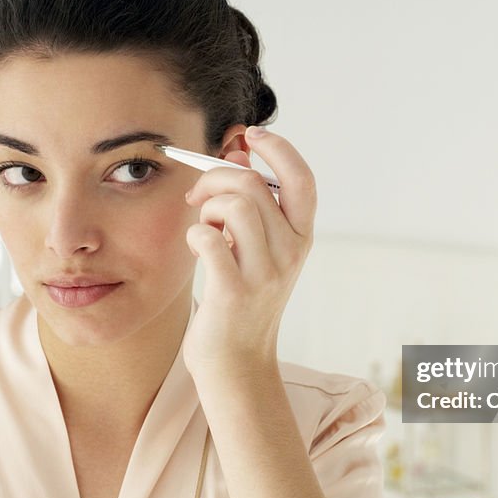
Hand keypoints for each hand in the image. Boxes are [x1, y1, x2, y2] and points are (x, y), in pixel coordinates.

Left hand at [181, 126, 315, 379]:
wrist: (236, 362)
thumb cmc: (240, 299)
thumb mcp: (258, 249)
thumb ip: (252, 203)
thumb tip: (238, 152)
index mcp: (301, 238)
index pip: (302, 179)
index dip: (280, 148)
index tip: (251, 135)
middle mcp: (290, 253)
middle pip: (254, 184)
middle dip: (216, 177)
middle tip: (198, 197)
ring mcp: (264, 274)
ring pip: (234, 205)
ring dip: (207, 207)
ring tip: (203, 228)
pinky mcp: (234, 291)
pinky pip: (207, 237)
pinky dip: (195, 233)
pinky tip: (196, 247)